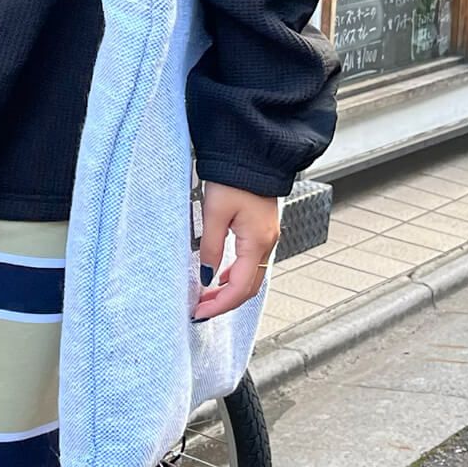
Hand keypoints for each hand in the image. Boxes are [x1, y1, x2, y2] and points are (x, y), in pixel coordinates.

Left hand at [192, 182, 278, 320]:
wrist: (252, 154)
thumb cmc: (234, 178)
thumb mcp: (214, 213)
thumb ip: (211, 246)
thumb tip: (207, 275)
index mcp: (257, 242)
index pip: (240, 288)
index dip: (220, 304)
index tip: (200, 312)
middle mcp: (267, 243)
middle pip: (249, 287)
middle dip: (225, 302)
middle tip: (201, 309)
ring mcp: (267, 236)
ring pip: (251, 276)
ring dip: (229, 289)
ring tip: (206, 295)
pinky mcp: (261, 229)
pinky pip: (251, 261)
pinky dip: (235, 274)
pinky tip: (221, 274)